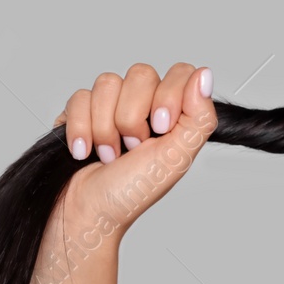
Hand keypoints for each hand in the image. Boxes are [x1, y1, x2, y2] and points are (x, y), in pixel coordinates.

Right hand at [50, 62, 216, 236]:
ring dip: (106, 127)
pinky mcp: (80, 111)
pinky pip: (79, 97)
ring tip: (110, 154)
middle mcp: (144, 104)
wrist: (88, 212)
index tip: (161, 128)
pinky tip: (83, 151)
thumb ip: (199, 116)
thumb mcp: (177, 157)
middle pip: (141, 73)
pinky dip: (80, 129)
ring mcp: (110, 105)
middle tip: (133, 147)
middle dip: (133, 117)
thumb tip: (204, 75)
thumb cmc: (132, 192)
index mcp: (174, 113)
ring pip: (107, 82)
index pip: (180, 72)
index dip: (168, 95)